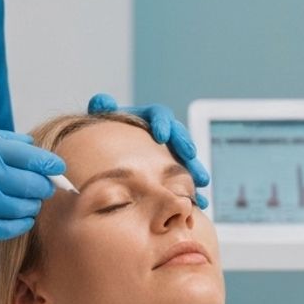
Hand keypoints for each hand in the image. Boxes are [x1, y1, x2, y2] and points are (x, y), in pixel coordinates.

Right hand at [0, 130, 67, 243]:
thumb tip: (33, 149)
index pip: (31, 157)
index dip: (50, 164)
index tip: (57, 168)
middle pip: (32, 184)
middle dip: (42, 186)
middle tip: (42, 186)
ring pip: (24, 208)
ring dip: (30, 206)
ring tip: (25, 201)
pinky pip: (9, 228)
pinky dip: (19, 224)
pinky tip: (17, 218)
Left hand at [86, 93, 209, 207]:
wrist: (109, 155)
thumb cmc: (107, 134)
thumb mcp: (102, 120)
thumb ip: (102, 108)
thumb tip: (102, 101)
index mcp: (148, 117)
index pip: (159, 114)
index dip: (162, 123)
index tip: (161, 136)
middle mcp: (164, 133)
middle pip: (179, 134)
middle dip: (185, 144)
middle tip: (189, 154)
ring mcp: (171, 152)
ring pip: (188, 157)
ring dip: (195, 167)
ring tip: (201, 180)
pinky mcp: (175, 171)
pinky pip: (186, 179)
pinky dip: (193, 191)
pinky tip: (200, 202)